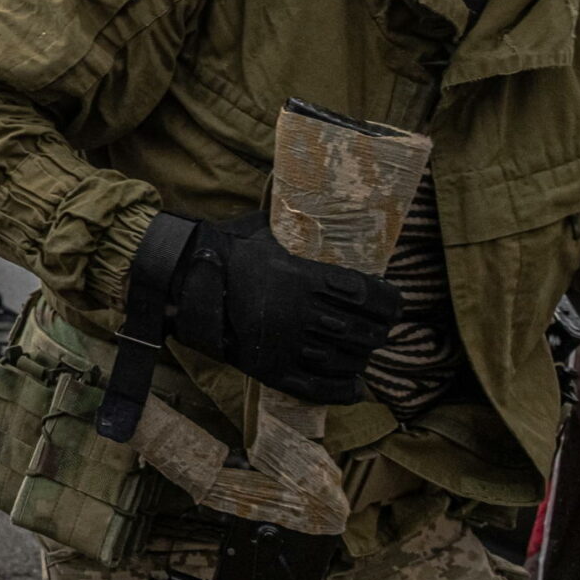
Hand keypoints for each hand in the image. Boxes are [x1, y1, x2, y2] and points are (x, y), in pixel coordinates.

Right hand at [163, 214, 401, 405]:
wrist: (185, 282)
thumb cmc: (227, 250)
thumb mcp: (265, 229)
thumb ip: (295, 222)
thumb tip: (316, 190)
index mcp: (302, 279)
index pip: (366, 296)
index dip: (389, 304)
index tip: (394, 304)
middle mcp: (299, 315)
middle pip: (361, 331)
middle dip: (377, 332)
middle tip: (380, 329)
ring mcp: (285, 345)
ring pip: (343, 360)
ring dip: (361, 358)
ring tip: (363, 352)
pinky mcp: (271, 370)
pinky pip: (316, 387)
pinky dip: (341, 390)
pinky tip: (355, 386)